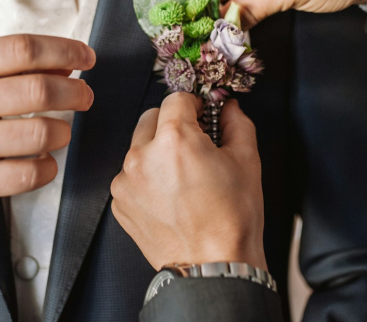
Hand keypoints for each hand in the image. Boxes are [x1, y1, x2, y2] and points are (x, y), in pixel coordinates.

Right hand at [0, 35, 95, 216]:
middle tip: (85, 97)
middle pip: (36, 90)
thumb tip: (68, 62)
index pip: (21, 49)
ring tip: (62, 132)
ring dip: (63, 132)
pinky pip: (26, 174)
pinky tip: (45, 162)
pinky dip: (47, 168)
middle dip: (74, 92)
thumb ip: (9, 66)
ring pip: (38, 134)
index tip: (87, 57)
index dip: (63, 50)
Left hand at [111, 93, 265, 270]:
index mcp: (174, 139)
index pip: (176, 99)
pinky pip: (131, 175)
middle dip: (172, 124)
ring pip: (139, 147)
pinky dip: (147, 178)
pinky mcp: (120, 201)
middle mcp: (142, 155)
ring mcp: (126, 180)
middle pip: (151, 118)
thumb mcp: (246, 161)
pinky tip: (169, 196)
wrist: (214, 266)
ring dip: (157, 151)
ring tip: (181, 176)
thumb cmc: (232, 218)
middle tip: (193, 143)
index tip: (201, 115)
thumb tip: (229, 108)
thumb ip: (237, 123)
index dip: (193, 104)